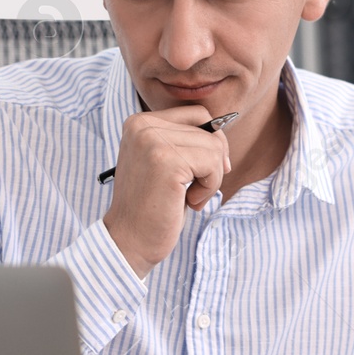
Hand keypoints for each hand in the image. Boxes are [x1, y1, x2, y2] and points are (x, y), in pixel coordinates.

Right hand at [102, 106, 230, 278]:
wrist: (130, 240)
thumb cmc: (152, 206)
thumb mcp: (164, 161)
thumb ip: (183, 139)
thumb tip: (223, 125)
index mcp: (139, 122)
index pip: (197, 114)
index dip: (211, 142)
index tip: (205, 170)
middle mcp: (142, 125)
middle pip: (208, 129)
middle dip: (213, 162)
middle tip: (196, 188)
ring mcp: (153, 141)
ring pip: (214, 147)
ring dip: (210, 178)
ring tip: (188, 197)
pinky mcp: (167, 160)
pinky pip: (212, 164)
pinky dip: (209, 187)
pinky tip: (189, 202)